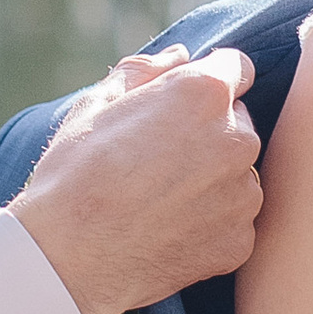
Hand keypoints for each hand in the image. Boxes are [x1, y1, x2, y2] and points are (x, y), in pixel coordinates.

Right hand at [14, 46, 261, 313]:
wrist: (68, 258)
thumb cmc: (74, 174)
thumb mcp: (96, 105)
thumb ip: (145, 71)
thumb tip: (179, 55)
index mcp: (204, 93)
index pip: (236, 68)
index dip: (207, 83)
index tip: (181, 106)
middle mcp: (238, 139)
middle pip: (239, 123)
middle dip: (209, 133)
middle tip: (159, 159)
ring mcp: (243, 194)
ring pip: (239, 174)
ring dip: (213, 180)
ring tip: (159, 199)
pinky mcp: (240, 240)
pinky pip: (234, 222)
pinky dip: (210, 224)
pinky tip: (168, 230)